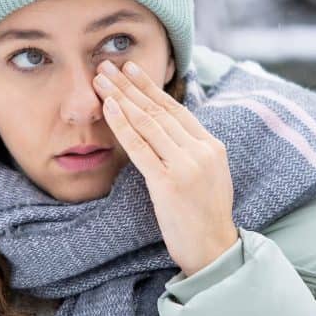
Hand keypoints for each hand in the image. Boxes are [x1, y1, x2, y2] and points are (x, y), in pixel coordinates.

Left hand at [93, 59, 237, 276]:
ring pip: (148, 123)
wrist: (214, 249)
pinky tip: (109, 107)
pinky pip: (140, 147)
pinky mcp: (169, 182)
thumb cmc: (205, 217)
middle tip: (106, 66)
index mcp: (212, 146)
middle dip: (129, 86)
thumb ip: (193, 152)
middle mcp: (201, 150)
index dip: (150, 88)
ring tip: (100, 80)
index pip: (176, 109)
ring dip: (121, 98)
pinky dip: (122, 125)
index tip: (130, 70)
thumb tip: (170, 132)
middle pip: (159, 111)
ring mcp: (186, 165)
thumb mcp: (209, 176)